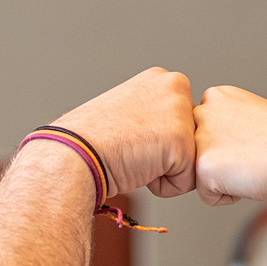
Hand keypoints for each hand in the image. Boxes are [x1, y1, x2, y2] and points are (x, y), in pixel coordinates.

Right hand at [55, 67, 196, 197]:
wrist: (75, 153)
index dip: (155, 141)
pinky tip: (139, 168)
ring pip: (189, 161)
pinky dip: (162, 187)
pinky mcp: (182, 142)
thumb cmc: (93, 140)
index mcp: (162, 79)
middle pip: (191, 141)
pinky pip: (185, 182)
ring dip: (163, 170)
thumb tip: (168, 131)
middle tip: (133, 146)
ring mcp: (181, 113)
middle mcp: (175, 87)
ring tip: (136, 156)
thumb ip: (155, 113)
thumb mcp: (129, 111)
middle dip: (164, 154)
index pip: (180, 124)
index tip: (130, 136)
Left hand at [193, 85, 266, 210]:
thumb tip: (213, 148)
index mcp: (219, 95)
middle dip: (222, 162)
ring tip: (252, 166)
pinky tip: (250, 179)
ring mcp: (201, 137)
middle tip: (254, 156)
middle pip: (197, 154)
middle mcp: (204, 110)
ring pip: (200, 174)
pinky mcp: (204, 165)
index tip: (255, 143)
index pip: (204, 134)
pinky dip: (228, 197)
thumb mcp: (253, 121)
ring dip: (225, 179)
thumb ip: (226, 127)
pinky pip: (207, 196)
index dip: (231, 147)